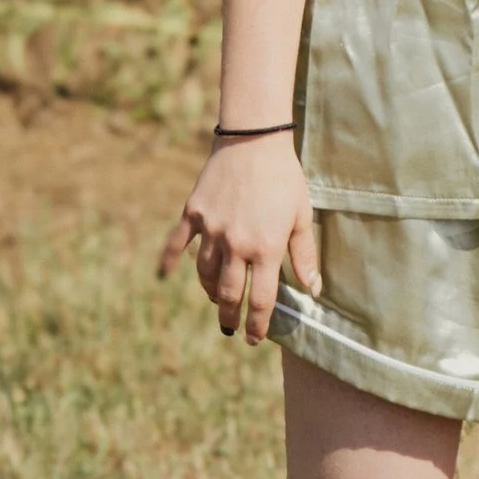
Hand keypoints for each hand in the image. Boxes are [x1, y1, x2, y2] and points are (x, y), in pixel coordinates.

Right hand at [158, 134, 321, 346]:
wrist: (255, 140)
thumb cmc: (284, 178)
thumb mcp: (302, 216)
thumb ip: (304, 255)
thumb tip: (313, 290)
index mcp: (266, 248)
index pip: (261, 300)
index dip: (257, 325)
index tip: (254, 338)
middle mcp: (236, 244)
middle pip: (230, 294)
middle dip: (230, 316)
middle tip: (231, 327)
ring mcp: (212, 230)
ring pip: (205, 274)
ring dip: (211, 291)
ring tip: (217, 299)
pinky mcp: (194, 214)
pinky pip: (177, 243)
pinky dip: (170, 261)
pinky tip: (165, 275)